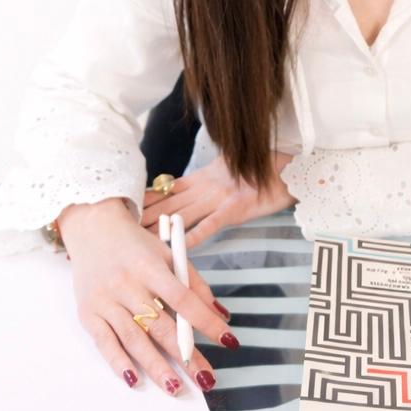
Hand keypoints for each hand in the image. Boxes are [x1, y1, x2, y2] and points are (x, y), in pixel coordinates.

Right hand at [57, 197, 238, 394]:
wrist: (92, 229)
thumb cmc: (135, 245)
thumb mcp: (167, 253)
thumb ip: (194, 283)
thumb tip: (220, 314)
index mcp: (149, 266)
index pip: (182, 298)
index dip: (205, 320)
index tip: (226, 340)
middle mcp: (126, 283)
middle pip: (160, 324)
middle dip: (185, 355)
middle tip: (205, 379)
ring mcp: (105, 300)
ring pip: (133, 338)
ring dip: (155, 366)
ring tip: (175, 388)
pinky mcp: (88, 313)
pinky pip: (104, 343)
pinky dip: (119, 362)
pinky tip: (134, 379)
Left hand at [142, 151, 295, 248]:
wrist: (288, 164)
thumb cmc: (261, 168)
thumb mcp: (228, 168)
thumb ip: (208, 179)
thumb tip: (190, 186)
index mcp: (204, 177)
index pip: (168, 189)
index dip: (147, 198)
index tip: (127, 206)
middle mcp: (207, 187)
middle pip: (169, 204)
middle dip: (145, 217)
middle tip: (122, 228)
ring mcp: (220, 197)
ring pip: (183, 215)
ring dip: (160, 229)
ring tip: (140, 241)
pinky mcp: (235, 208)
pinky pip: (210, 225)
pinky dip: (193, 236)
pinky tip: (178, 246)